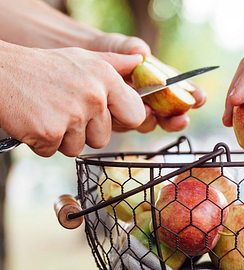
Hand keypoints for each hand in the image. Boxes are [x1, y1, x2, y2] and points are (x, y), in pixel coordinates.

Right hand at [0, 44, 144, 156]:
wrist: (1, 72)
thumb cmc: (44, 67)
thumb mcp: (83, 58)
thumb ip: (114, 62)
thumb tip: (140, 61)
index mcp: (106, 78)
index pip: (135, 115)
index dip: (122, 121)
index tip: (109, 118)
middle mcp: (94, 96)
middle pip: (103, 138)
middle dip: (85, 132)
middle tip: (65, 111)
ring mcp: (73, 115)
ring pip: (78, 147)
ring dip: (62, 137)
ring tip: (48, 112)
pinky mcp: (50, 132)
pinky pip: (53, 151)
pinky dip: (41, 142)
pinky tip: (34, 120)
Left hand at [88, 33, 206, 132]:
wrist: (85, 59)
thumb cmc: (110, 50)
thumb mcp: (122, 45)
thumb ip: (132, 47)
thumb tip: (141, 52)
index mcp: (162, 82)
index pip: (184, 91)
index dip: (194, 96)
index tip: (200, 98)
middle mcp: (153, 101)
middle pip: (171, 117)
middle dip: (177, 120)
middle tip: (181, 120)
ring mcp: (135, 112)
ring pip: (149, 125)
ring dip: (152, 122)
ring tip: (147, 112)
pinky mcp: (117, 119)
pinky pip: (125, 125)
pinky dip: (124, 121)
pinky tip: (119, 112)